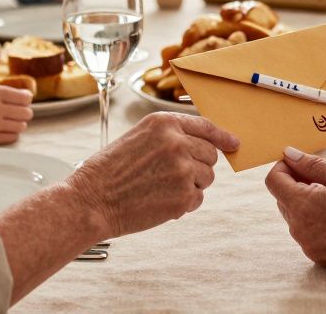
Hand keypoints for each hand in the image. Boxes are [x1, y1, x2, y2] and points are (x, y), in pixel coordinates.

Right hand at [0, 83, 33, 144]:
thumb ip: (7, 91)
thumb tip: (29, 97)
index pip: (25, 98)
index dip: (27, 98)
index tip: (23, 99)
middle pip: (26, 113)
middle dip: (25, 111)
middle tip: (18, 110)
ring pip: (22, 126)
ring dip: (20, 122)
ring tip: (12, 119)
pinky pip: (12, 137)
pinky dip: (12, 132)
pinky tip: (5, 127)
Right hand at [66, 113, 239, 238]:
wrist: (91, 200)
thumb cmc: (110, 171)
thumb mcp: (139, 137)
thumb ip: (171, 136)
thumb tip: (207, 145)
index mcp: (164, 123)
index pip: (206, 126)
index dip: (223, 136)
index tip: (234, 143)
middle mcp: (177, 142)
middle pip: (210, 155)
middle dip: (198, 166)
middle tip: (170, 175)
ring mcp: (182, 169)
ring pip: (206, 178)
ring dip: (190, 185)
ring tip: (160, 188)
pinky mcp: (183, 196)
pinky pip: (197, 199)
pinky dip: (183, 203)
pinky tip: (159, 201)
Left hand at [264, 148, 325, 272]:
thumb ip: (312, 165)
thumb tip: (290, 154)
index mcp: (303, 209)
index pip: (274, 181)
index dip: (285, 165)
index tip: (302, 160)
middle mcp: (303, 233)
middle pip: (286, 199)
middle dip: (304, 181)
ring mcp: (314, 249)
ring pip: (302, 215)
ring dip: (317, 198)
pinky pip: (315, 232)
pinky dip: (325, 217)